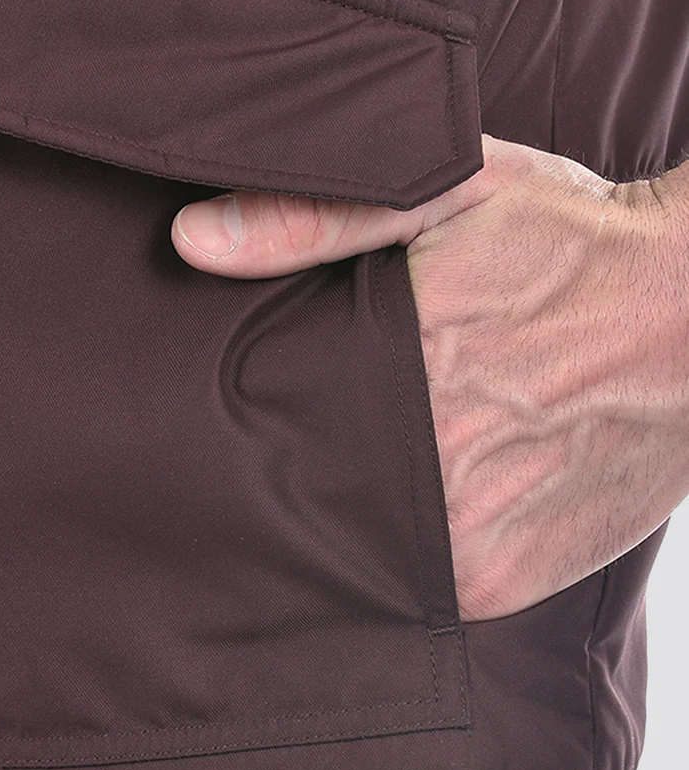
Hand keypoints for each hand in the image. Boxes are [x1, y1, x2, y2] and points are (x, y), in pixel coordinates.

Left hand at [171, 134, 688, 620]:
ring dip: (354, 510)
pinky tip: (439, 493)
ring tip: (392, 457)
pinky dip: (411, 546)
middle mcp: (424, 460)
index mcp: (394, 362)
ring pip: (351, 541)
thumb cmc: (576, 242)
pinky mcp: (497, 580)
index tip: (237, 413)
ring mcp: (460, 534)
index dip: (248, 417)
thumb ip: (319, 216)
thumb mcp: (454, 188)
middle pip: (302, 484)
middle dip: (298, 464)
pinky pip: (415, 581)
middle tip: (331, 426)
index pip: (264, 414)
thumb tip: (193, 241)